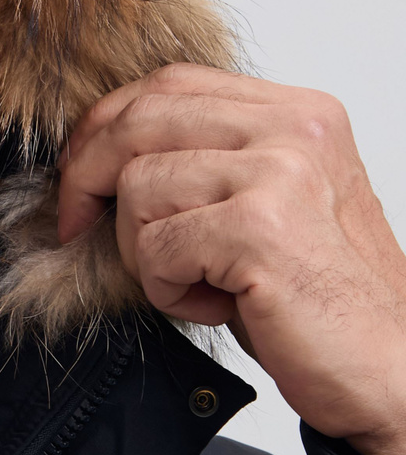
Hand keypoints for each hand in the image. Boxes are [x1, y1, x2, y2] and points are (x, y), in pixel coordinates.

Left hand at [58, 63, 405, 454]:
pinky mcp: (260, 229)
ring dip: (144, 251)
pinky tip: (218, 305)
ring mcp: (280, 173)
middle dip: (88, 176)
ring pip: (138, 188)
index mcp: (299, 114)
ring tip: (199, 282)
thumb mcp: (267, 207)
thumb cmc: (321, 300)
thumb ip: (209, 163)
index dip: (106, 126)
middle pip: (141, 120)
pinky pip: (157, 247)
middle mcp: (295, 130)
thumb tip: (104, 154)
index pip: (170, 84)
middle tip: (79, 225)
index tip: (79, 175)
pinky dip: (168, 290)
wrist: (389, 370)